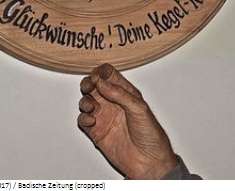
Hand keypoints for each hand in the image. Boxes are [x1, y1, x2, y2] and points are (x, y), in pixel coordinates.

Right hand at [78, 64, 177, 178]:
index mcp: (126, 93)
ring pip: (87, 101)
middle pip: (94, 86)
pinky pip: (83, 120)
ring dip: (85, 101)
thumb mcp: (139, 108)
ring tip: (90, 106)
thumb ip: (119, 94)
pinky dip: (83, 118)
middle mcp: (114, 103)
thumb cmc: (151, 134)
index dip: (101, 72)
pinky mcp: (97, 131)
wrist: (149, 161)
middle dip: (88, 83)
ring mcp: (104, 116)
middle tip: (89, 87)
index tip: (97, 76)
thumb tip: (102, 82)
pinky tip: (91, 121)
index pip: (109, 75)